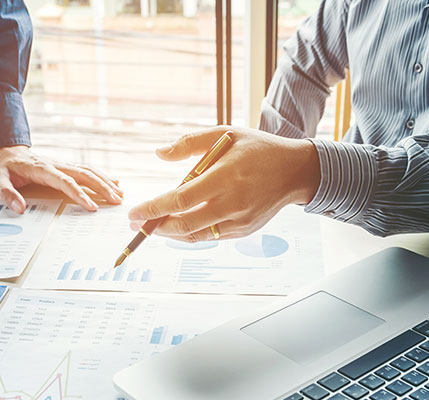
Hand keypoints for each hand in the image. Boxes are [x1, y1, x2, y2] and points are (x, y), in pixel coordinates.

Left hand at [0, 145, 122, 212]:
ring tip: (120, 195)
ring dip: (105, 182)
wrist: (7, 152)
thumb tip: (20, 208)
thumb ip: (7, 194)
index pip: (65, 182)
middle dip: (102, 188)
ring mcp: (63, 164)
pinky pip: (87, 170)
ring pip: (89, 170)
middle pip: (84, 174)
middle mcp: (56, 165)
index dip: (79, 194)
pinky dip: (102, 176)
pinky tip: (114, 183)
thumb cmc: (4, 169)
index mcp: (42, 169)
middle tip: (116, 201)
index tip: (92, 207)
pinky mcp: (66, 166)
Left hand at [128, 126, 320, 242]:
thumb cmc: (257, 149)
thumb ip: (189, 143)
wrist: (295, 171)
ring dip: (171, 233)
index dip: (153, 209)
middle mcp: (232, 202)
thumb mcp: (225, 134)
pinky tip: (179, 224)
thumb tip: (159, 153)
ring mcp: (239, 220)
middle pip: (185, 224)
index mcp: (225, 176)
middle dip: (156, 227)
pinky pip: (211, 236)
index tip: (134, 213)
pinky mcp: (244, 231)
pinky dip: (191, 232)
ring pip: (196, 236)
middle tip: (137, 224)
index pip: (180, 199)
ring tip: (154, 225)